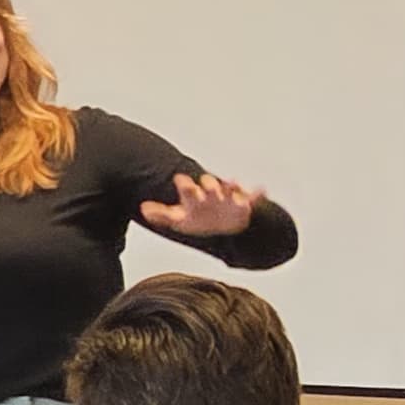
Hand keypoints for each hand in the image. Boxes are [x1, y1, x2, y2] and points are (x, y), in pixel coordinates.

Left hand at [139, 171, 259, 240]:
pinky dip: (257, 194)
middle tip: (208, 186)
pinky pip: (253, 198)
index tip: (180, 180)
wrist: (225, 224)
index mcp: (194, 196)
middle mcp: (212, 194)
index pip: (188, 189)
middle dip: (209, 185)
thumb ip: (162, 214)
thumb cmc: (199, 218)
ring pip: (230, 190)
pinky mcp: (244, 205)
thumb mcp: (180, 218)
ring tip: (232, 182)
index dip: (184, 185)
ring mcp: (228, 198)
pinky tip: (261, 190)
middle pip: (210, 186)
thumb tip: (143, 209)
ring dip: (231, 186)